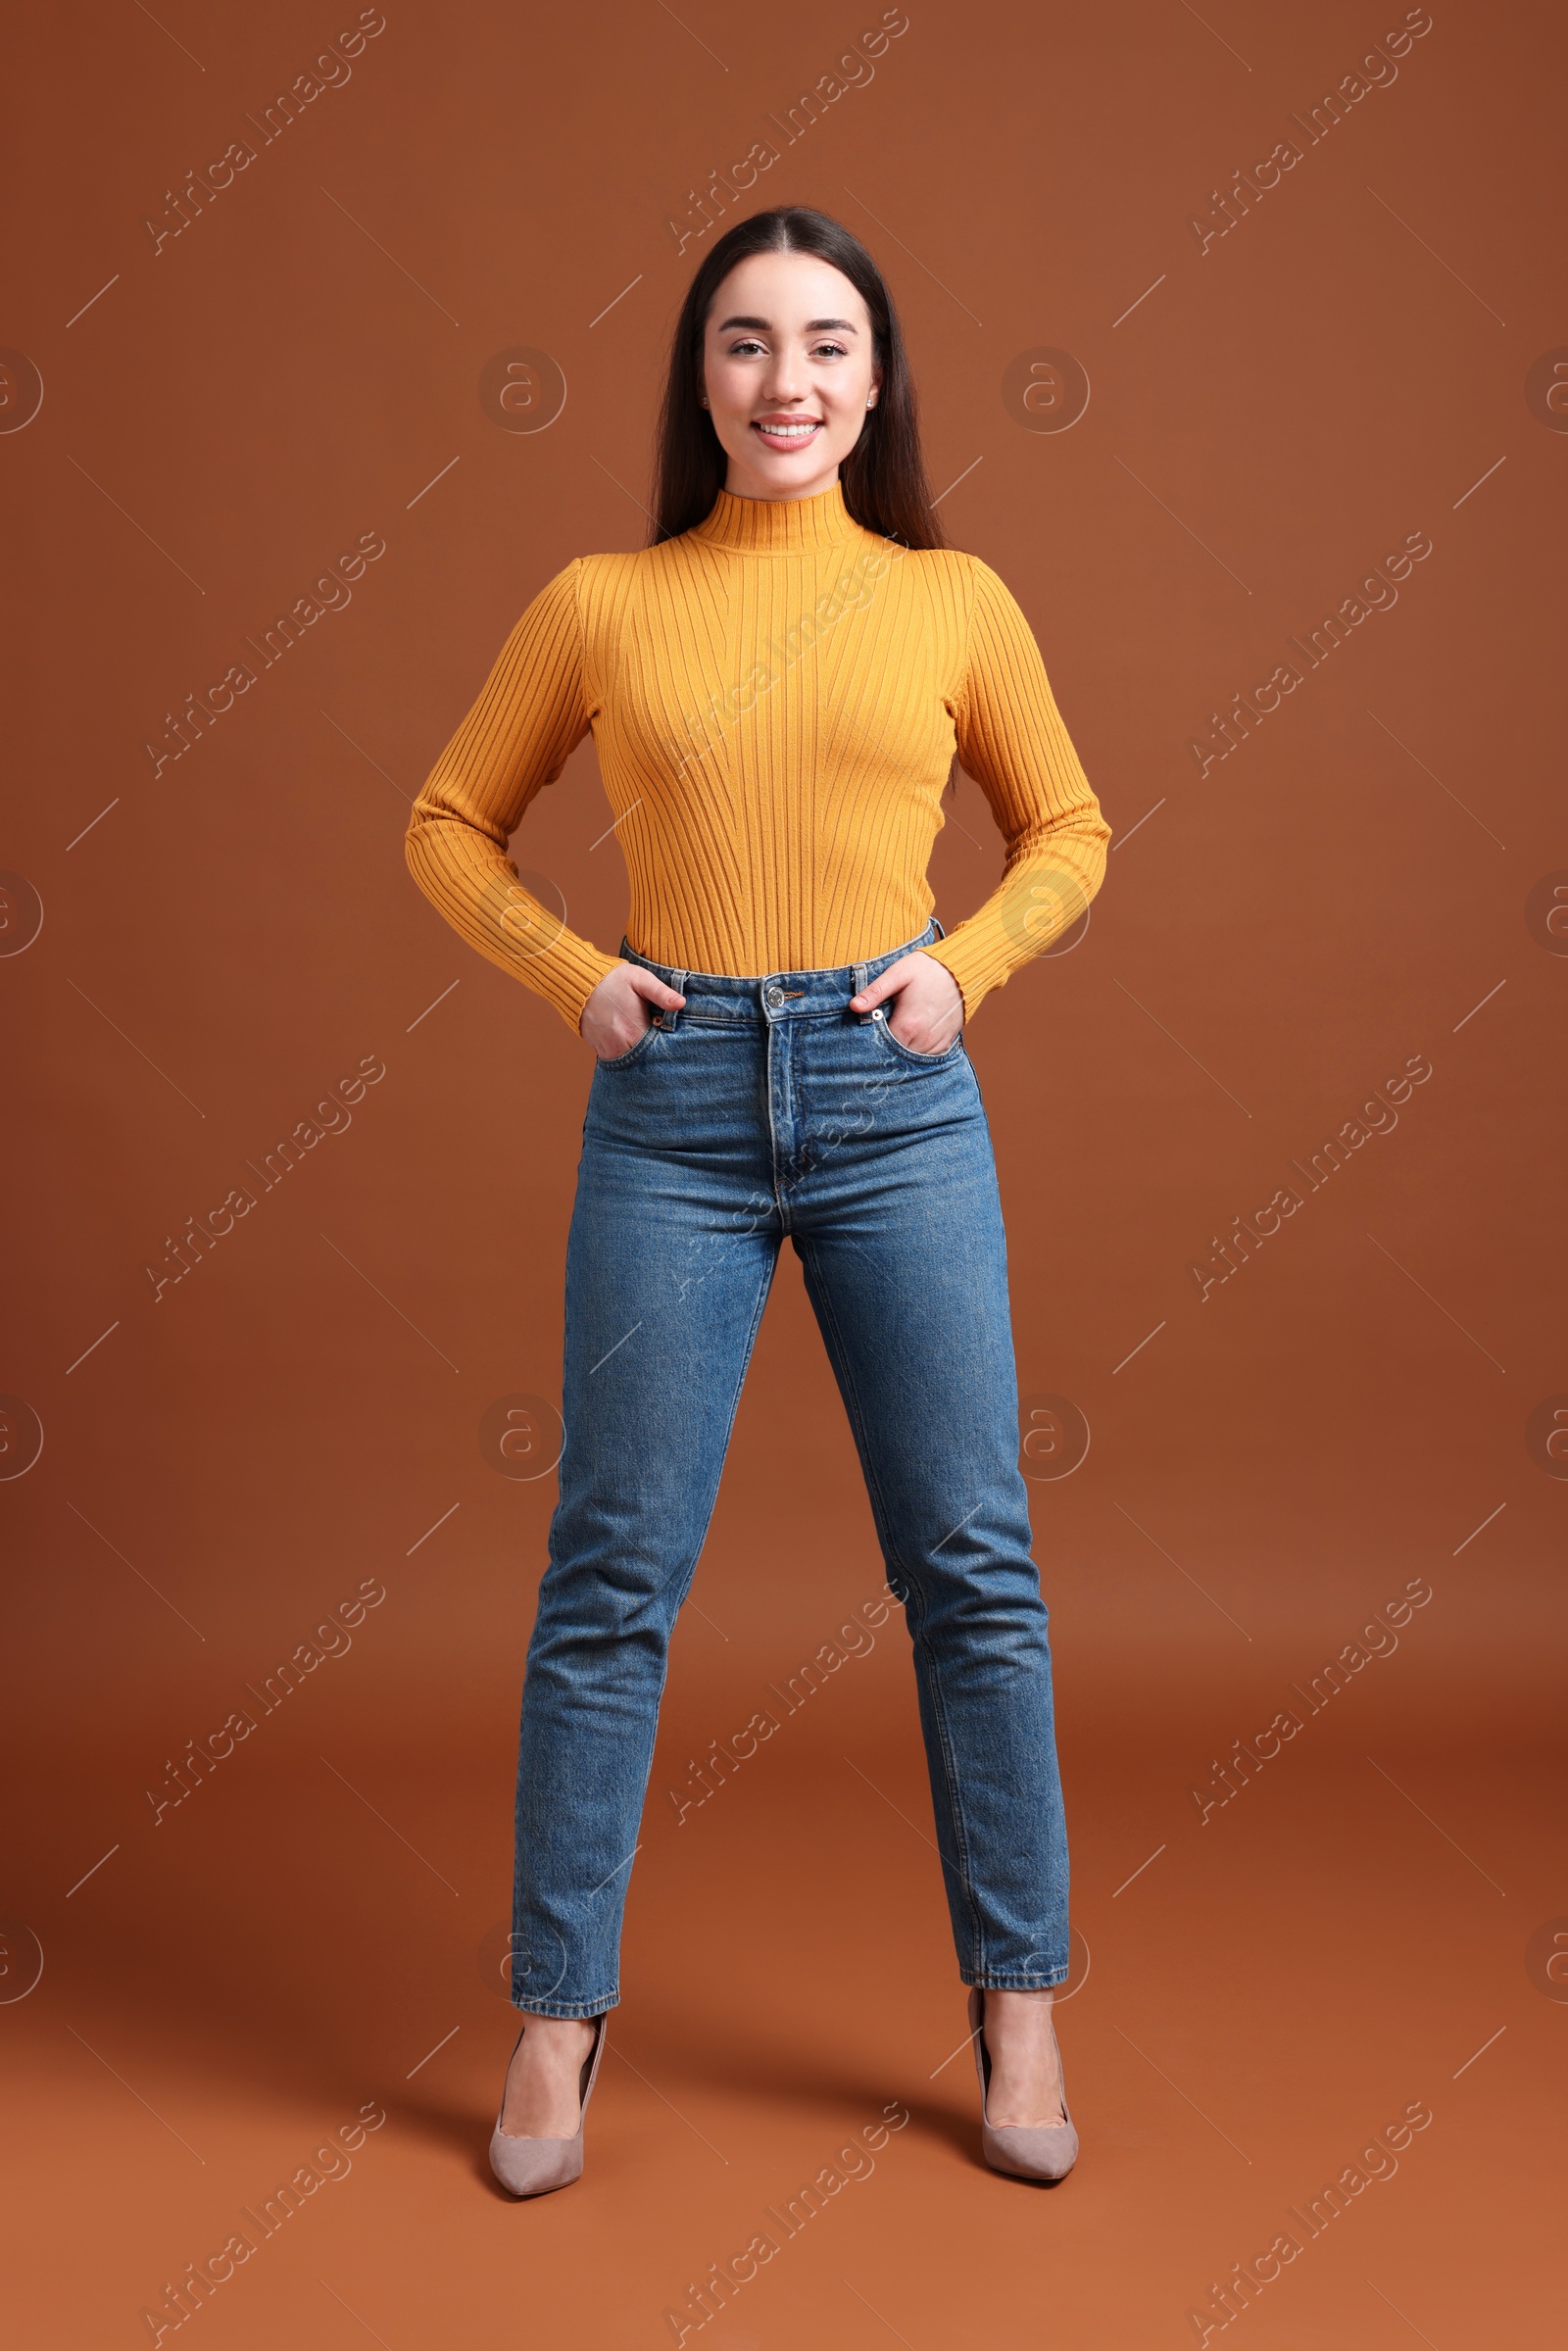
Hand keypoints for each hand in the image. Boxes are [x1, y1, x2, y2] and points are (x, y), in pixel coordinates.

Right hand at [580, 963, 685, 1058]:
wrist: (580, 983)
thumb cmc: (613, 979)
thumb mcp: (640, 979)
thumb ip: (661, 993)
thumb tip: (681, 1003)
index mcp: (635, 1031)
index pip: (660, 1050)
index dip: (668, 1045)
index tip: (671, 1035)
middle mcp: (621, 1046)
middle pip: (647, 1059)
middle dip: (656, 1052)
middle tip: (661, 1037)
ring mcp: (609, 1050)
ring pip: (633, 1063)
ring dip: (642, 1055)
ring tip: (647, 1039)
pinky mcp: (600, 1050)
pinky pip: (619, 1060)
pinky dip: (628, 1054)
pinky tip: (633, 1041)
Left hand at [848, 951, 963, 1053]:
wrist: (962, 969)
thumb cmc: (927, 969)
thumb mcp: (898, 974)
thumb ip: (875, 991)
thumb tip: (854, 1006)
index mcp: (908, 1025)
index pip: (881, 1047)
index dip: (870, 1042)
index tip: (865, 1034)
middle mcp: (923, 1039)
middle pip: (896, 1055)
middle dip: (885, 1048)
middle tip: (879, 1033)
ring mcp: (937, 1043)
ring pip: (911, 1059)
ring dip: (901, 1050)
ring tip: (895, 1034)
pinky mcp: (946, 1042)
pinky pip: (927, 1057)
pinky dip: (917, 1050)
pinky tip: (910, 1038)